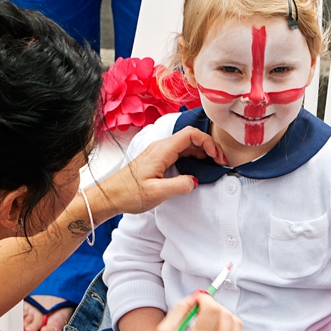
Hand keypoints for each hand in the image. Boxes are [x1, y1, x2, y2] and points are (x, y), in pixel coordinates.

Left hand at [96, 126, 225, 215]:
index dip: (207, 142)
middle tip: (220, 162)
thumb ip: (179, 185)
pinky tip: (199, 166)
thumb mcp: (156, 193)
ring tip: (214, 164)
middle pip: (191, 138)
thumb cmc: (129, 193)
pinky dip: (193, 156)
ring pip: (186, 145)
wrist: (110, 196)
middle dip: (209, 147)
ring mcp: (159, 152)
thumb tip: (195, 181)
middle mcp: (161, 147)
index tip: (216, 157)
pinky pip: (180, 152)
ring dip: (202, 151)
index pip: (190, 135)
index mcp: (162, 150)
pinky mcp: (158, 159)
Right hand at [153, 292, 241, 330]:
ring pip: (234, 322)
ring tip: (206, 321)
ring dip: (221, 315)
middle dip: (213, 306)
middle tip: (200, 310)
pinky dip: (225, 327)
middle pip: (225, 314)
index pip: (212, 310)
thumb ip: (178, 311)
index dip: (205, 299)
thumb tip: (195, 296)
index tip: (198, 300)